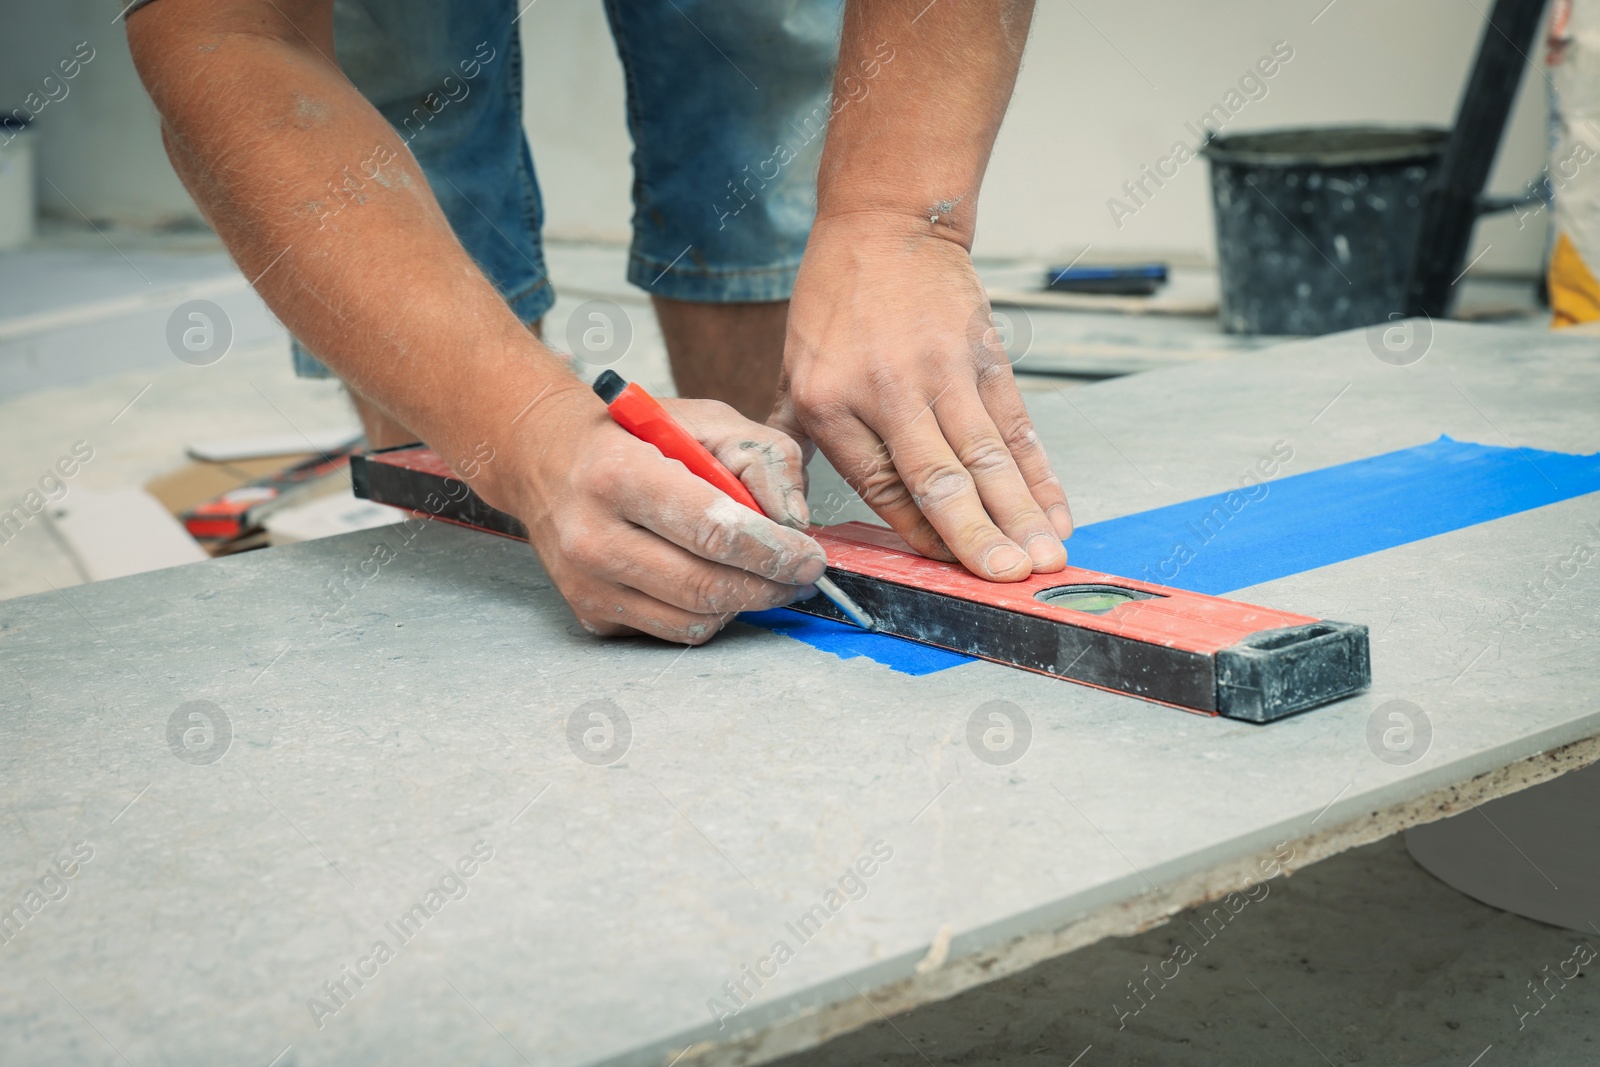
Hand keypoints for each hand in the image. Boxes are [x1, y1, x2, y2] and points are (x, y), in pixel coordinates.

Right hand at [501, 386, 826, 643]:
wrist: (549, 461)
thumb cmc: (635, 438)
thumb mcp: (704, 420)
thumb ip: (762, 458)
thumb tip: (794, 521)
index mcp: (618, 474)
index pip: (711, 529)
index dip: (772, 550)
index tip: (807, 556)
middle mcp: (592, 535)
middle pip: (705, 584)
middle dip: (768, 585)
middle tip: (801, 574)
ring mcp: (585, 583)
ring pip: (692, 619)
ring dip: (743, 603)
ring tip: (762, 575)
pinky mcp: (589, 613)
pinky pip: (671, 631)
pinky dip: (707, 613)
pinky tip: (715, 581)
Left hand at [771, 213, 1072, 580]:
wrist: (886, 223)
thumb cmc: (835, 302)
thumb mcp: (795, 368)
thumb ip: (791, 438)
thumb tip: (778, 507)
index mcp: (831, 402)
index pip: (881, 487)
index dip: (921, 535)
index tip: (950, 571)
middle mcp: (887, 390)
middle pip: (938, 478)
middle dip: (977, 536)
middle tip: (1009, 579)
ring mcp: (942, 372)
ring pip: (987, 457)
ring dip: (1020, 513)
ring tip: (1044, 559)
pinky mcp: (985, 356)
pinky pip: (1017, 426)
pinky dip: (1040, 474)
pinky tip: (1057, 512)